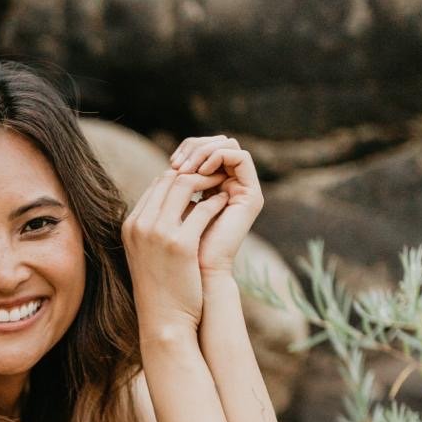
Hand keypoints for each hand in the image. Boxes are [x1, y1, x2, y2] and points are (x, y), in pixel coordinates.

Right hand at [121, 163, 229, 333]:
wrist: (164, 320)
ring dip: (207, 180)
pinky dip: (216, 201)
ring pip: (184, 185)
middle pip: (168, 178)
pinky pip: (202, 208)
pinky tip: (225, 202)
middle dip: (194, 171)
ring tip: (222, 182)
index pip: (156, 185)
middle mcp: (140, 225)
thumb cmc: (161, 289)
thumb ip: (155, 228)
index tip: (199, 179)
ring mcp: (158, 233)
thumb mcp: (148, 254)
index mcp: (131, 225)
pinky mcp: (180, 244)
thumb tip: (174, 205)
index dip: (180, 176)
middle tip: (214, 172)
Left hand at [167, 135, 263, 278]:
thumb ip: (176, 190)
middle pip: (218, 143)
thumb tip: (169, 165)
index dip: (187, 150)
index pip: (205, 151)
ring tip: (186, 167)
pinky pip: (239, 157)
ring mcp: (244, 190)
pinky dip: (218, 157)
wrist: (201, 277)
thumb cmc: (182, 252)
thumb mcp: (173, 213)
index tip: (170, 162)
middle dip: (195, 147)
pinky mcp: (252, 195)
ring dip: (204, 151)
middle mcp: (232, 186)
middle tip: (177, 162)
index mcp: (215, 189)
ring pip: (229, 145)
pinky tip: (199, 172)